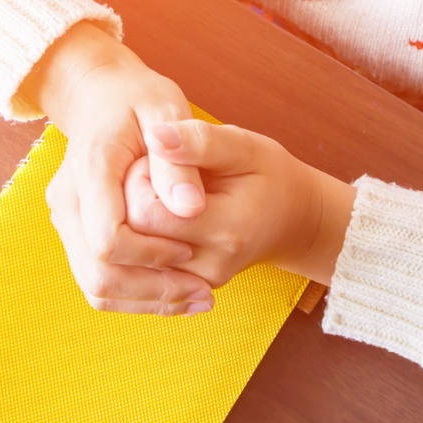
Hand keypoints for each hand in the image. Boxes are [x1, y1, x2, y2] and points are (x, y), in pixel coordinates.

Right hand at [19, 21, 214, 314]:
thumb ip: (180, 158)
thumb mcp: (166, 110)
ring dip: (147, 300)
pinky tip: (177, 290)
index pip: (109, 238)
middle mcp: (67, 198)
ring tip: (198, 297)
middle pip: (98, 272)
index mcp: (91, 168)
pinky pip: (96, 279)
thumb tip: (191, 209)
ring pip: (95, 284)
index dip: (154, 254)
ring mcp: (65, 218)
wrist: (98, 94)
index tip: (192, 247)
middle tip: (206, 292)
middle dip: (154, 289)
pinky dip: (136, 294)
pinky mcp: (72, 231)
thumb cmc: (139, 98)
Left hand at [124, 119, 356, 299]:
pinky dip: (142, 238)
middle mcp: (210, 265)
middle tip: (157, 172)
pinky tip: (164, 214)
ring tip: (162, 194)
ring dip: (135, 220)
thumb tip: (155, 135)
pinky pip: (142, 266)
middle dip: (131, 198)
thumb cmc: (268, 174)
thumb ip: (199, 140)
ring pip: (134, 256)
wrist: (291, 218)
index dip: (139, 178)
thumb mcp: (243, 146)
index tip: (158, 157)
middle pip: (133, 238)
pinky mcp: (186, 286)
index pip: (145, 213)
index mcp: (226, 228)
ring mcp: (197, 282)